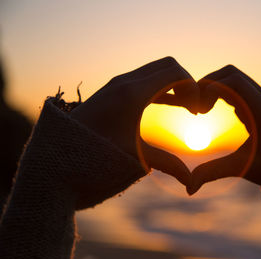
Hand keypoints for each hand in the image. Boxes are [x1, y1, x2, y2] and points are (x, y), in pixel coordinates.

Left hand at [70, 57, 198, 186]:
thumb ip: (168, 164)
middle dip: (186, 82)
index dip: (194, 87)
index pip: (175, 72)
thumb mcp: (135, 160)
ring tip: (187, 108)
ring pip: (155, 72)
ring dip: (173, 85)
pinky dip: (161, 89)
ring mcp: (116, 85)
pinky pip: (144, 81)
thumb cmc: (94, 160)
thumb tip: (192, 183)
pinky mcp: (111, 92)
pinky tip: (171, 106)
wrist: (55, 161)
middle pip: (167, 65)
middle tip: (194, 108)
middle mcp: (124, 82)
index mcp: (133, 93)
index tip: (197, 111)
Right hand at [189, 65, 260, 194]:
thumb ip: (215, 173)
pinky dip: (222, 92)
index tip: (199, 112)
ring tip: (202, 109)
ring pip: (234, 77)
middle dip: (208, 85)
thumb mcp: (244, 170)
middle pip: (231, 73)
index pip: (234, 82)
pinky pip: (239, 87)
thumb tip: (189, 188)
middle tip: (196, 108)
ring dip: (214, 87)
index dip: (210, 89)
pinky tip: (212, 110)